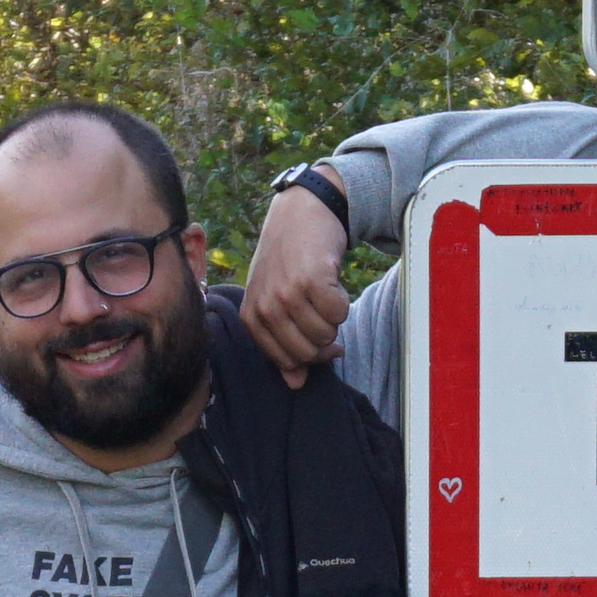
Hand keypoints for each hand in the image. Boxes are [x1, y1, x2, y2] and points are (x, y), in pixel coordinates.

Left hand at [237, 182, 352, 381]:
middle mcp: (266, 306)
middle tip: (323, 311)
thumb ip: (281, 343)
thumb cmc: (287, 259)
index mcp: (252, 317)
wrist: (300, 212)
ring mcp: (288, 293)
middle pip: (309, 351)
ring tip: (323, 291)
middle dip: (325, 338)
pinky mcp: (312, 279)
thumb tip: (296, 384)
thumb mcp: (274, 299)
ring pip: (327, 333)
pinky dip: (343, 299)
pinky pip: (340, 312)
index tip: (322, 340)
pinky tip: (331, 280)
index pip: (288, 361)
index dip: (311, 355)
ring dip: (334, 315)